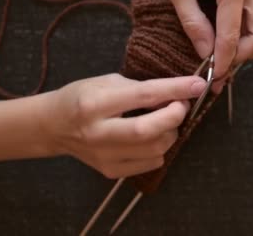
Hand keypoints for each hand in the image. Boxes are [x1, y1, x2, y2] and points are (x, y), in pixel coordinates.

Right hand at [46, 74, 206, 178]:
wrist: (53, 126)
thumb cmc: (82, 97)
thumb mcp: (107, 82)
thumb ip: (140, 88)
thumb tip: (178, 93)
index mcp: (95, 104)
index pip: (144, 96)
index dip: (176, 90)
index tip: (198, 84)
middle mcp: (98, 133)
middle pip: (150, 130)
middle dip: (175, 116)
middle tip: (181, 105)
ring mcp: (104, 156)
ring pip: (156, 149)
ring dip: (171, 131)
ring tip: (166, 119)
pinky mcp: (111, 171)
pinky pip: (152, 162)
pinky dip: (161, 147)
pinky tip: (153, 136)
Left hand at [161, 0, 252, 91]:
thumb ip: (192, 23)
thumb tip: (205, 53)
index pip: (234, 36)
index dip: (224, 61)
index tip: (214, 78)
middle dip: (243, 55)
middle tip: (221, 65)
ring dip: (245, 43)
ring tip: (221, 52)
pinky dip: (245, 28)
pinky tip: (225, 32)